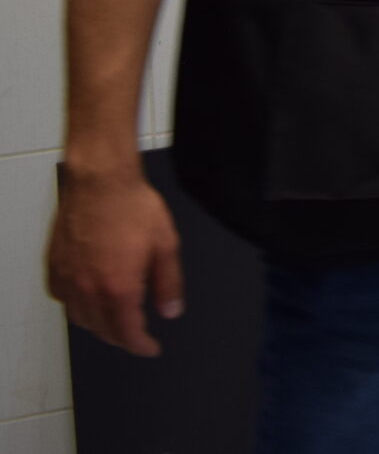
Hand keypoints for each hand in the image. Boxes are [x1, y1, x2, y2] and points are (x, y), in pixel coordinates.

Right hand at [48, 165, 182, 357]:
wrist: (100, 182)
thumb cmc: (134, 208)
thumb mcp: (166, 245)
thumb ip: (169, 283)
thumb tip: (171, 312)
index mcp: (119, 287)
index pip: (127, 332)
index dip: (140, 346)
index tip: (150, 348)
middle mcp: (88, 289)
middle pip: (102, 330)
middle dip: (122, 337)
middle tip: (138, 333)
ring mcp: (68, 279)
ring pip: (80, 318)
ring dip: (99, 324)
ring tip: (117, 318)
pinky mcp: (54, 266)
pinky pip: (63, 298)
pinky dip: (77, 305)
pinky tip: (90, 296)